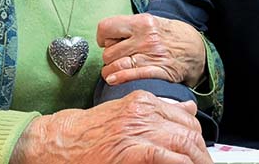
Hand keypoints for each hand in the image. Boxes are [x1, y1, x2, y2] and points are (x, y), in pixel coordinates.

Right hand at [11, 90, 210, 163]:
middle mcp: (144, 112)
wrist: (56, 142)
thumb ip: (157, 110)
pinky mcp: (132, 150)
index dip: (197, 139)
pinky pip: (169, 157)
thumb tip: (188, 108)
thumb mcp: (123, 112)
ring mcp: (138, 130)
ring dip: (197, 160)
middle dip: (201, 153)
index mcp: (143, 101)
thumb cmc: (85, 132)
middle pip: (189, 131)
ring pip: (185, 143)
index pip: (187, 118)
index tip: (199, 153)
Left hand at [97, 14, 205, 86]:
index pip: (107, 27)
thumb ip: (130, 27)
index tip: (106, 41)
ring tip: (114, 70)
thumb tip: (106, 37)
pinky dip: (119, 79)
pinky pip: (132, 76)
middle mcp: (146, 38)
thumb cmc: (171, 36)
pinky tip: (114, 80)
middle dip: (110, 57)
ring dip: (111, 71)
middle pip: (109, 52)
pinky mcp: (159, 72)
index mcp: (143, 22)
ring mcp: (152, 56)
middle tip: (118, 57)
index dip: (102, 36)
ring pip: (116, 66)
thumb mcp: (152, 22)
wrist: (197, 49)